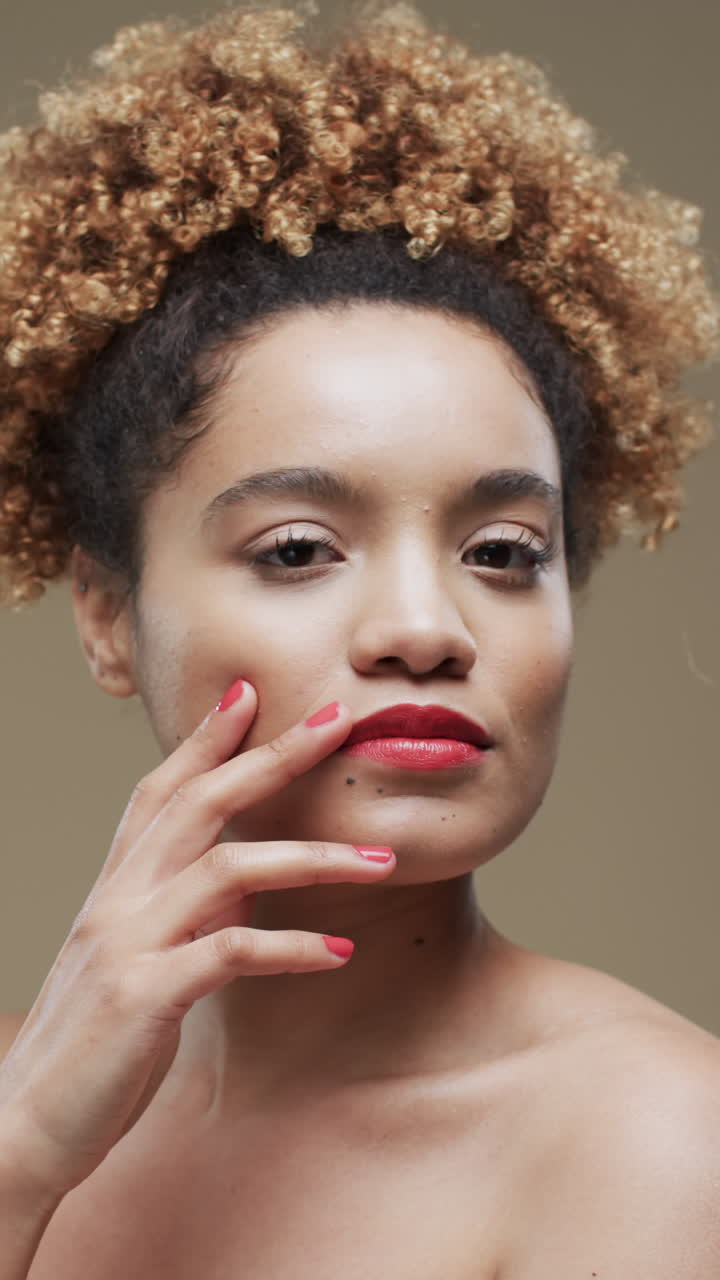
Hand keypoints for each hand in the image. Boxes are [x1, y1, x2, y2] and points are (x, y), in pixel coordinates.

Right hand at [0, 684, 394, 1198]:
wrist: (21, 1126)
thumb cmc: (92, 1042)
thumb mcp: (135, 962)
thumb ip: (182, 914)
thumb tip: (247, 885)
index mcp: (116, 887)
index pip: (161, 790)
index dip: (205, 738)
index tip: (249, 691)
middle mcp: (117, 899)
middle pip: (201, 802)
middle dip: (273, 755)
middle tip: (337, 721)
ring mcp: (127, 943)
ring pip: (227, 867)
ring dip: (313, 857)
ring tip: (380, 861)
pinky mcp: (142, 997)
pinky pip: (230, 952)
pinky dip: (291, 948)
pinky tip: (338, 952)